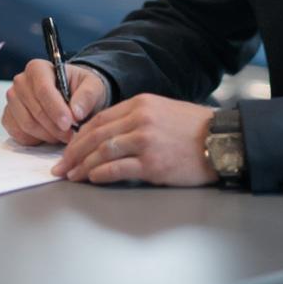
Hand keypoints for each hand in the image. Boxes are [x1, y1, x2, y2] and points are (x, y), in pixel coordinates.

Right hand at [2, 59, 107, 144]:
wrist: (71, 96)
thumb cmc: (79, 88)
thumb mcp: (92, 87)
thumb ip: (87, 96)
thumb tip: (76, 112)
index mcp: (38, 68)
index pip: (43, 90)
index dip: (56, 109)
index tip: (69, 123)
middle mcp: (21, 82)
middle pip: (35, 110)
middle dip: (55, 127)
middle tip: (72, 135)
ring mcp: (13, 100)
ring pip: (27, 124)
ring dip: (48, 135)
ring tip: (63, 135)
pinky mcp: (9, 117)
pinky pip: (19, 134)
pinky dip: (37, 139)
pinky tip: (50, 135)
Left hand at [51, 95, 218, 186]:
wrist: (221, 140)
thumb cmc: (192, 128)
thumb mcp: (160, 111)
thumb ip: (134, 119)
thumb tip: (106, 135)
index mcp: (138, 104)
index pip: (98, 119)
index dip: (78, 136)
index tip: (68, 148)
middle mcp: (139, 119)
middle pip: (95, 135)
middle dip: (73, 152)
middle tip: (61, 166)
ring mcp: (145, 141)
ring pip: (102, 152)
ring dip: (82, 166)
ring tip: (72, 176)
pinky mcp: (153, 163)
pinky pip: (118, 168)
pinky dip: (100, 174)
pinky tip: (92, 179)